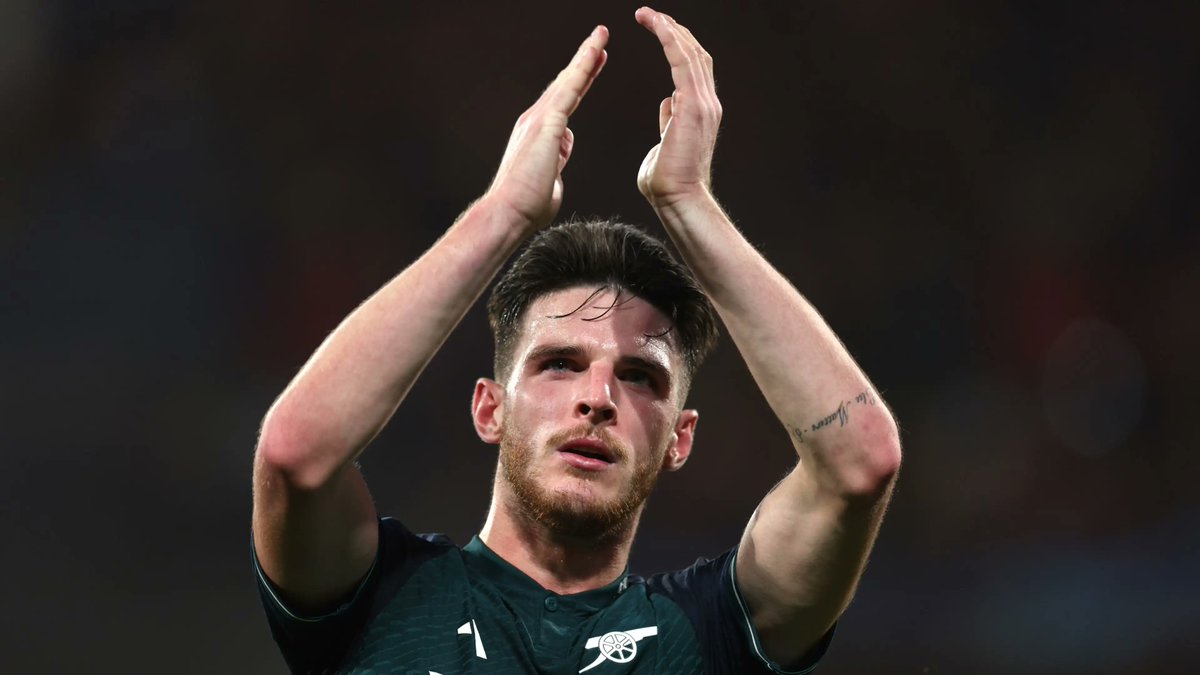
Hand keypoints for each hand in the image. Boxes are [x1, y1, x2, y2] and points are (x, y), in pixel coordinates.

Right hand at [485, 26, 608, 229]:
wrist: (509, 212)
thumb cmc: (528, 205)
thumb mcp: (550, 178)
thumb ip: (557, 160)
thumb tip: (562, 149)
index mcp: (540, 133)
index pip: (566, 101)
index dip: (581, 82)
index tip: (594, 67)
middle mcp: (536, 120)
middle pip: (566, 84)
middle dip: (584, 61)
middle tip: (600, 41)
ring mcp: (539, 119)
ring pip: (568, 80)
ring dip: (585, 56)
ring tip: (601, 36)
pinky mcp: (546, 124)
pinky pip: (569, 89)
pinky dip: (582, 68)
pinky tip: (594, 53)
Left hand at [635, 7, 722, 208]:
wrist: (678, 199)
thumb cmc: (668, 181)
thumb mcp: (666, 143)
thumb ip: (669, 121)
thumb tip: (667, 105)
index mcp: (701, 111)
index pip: (692, 68)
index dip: (677, 45)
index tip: (660, 30)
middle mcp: (707, 103)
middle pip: (695, 54)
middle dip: (674, 31)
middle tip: (651, 15)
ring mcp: (703, 104)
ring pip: (690, 53)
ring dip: (669, 29)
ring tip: (648, 14)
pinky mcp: (693, 106)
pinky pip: (682, 62)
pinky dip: (669, 40)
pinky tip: (655, 25)